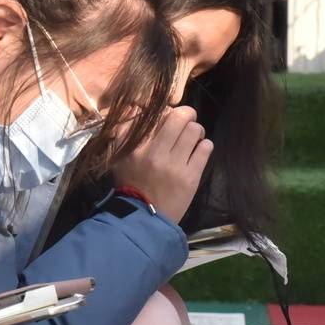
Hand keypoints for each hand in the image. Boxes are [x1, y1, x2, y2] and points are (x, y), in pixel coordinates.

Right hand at [110, 105, 213, 223]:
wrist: (143, 218)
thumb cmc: (130, 184)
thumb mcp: (118, 157)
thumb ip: (124, 130)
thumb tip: (134, 106)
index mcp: (135, 147)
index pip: (156, 114)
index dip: (166, 112)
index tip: (167, 120)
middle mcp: (155, 153)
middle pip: (179, 116)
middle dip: (186, 115)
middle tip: (186, 122)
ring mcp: (175, 165)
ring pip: (195, 130)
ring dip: (196, 131)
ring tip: (192, 139)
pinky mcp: (190, 177)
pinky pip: (205, 148)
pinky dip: (203, 146)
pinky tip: (197, 152)